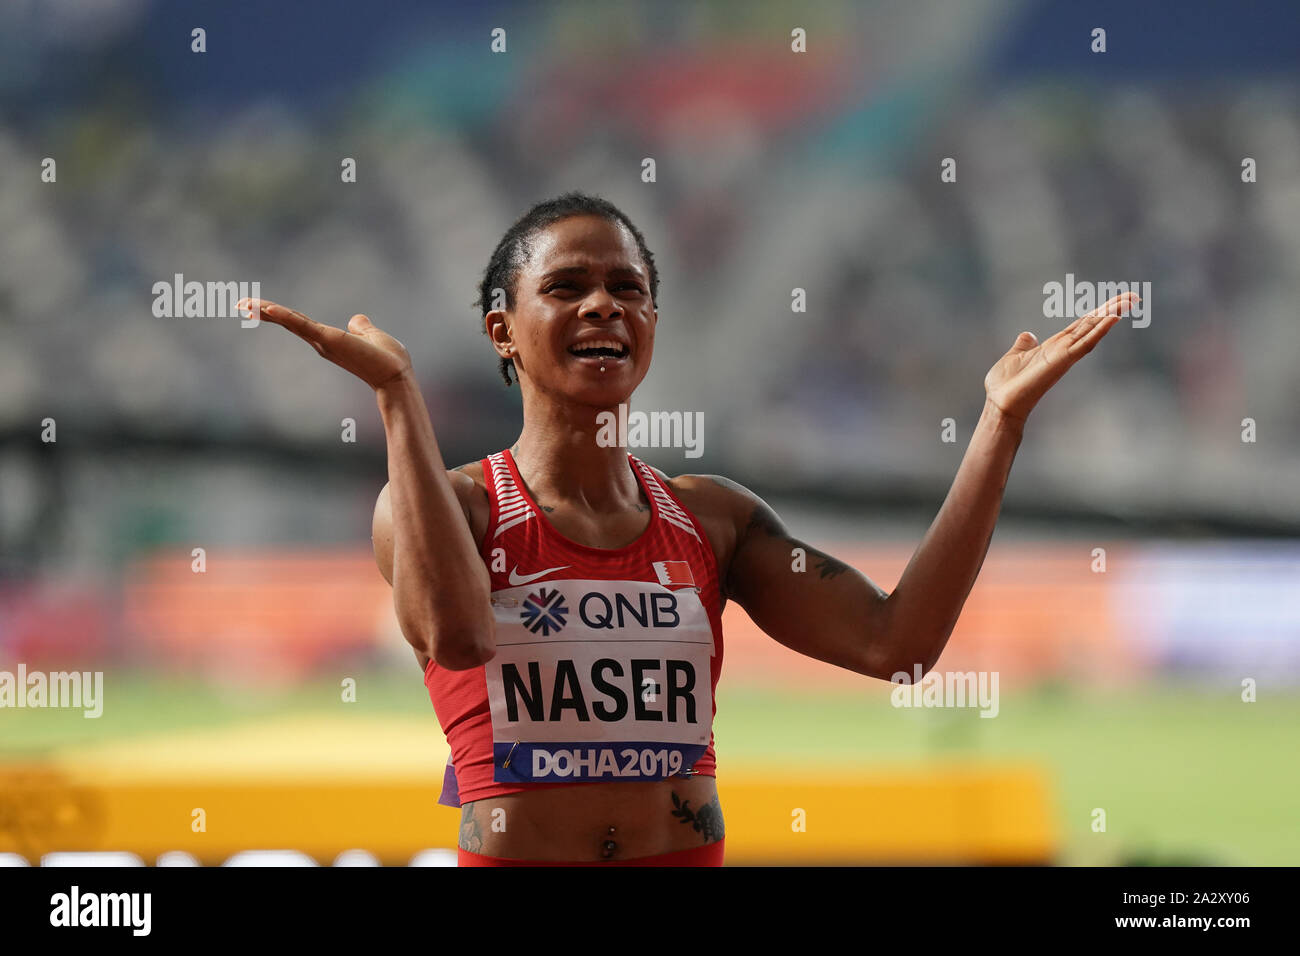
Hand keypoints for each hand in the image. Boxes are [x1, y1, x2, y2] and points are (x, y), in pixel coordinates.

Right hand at [236, 297, 412, 391]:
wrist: (397, 376)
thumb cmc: (387, 360)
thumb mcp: (372, 336)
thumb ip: (361, 328)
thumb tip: (357, 320)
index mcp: (328, 339)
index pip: (299, 323)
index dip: (280, 314)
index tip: (260, 307)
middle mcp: (320, 342)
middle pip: (288, 322)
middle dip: (264, 312)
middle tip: (239, 304)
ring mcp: (323, 342)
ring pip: (291, 322)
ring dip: (267, 311)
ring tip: (244, 304)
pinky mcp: (329, 340)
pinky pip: (303, 325)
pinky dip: (286, 316)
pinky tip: (268, 308)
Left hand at [984, 291, 1137, 424]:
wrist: (1001, 404)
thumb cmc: (1005, 385)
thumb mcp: (1014, 356)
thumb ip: (1024, 345)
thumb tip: (1028, 335)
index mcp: (1054, 346)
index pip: (1081, 326)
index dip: (1096, 313)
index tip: (1113, 302)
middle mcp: (1063, 349)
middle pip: (1092, 325)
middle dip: (1111, 310)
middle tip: (1132, 296)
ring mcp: (1065, 355)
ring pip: (1093, 331)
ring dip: (1111, 315)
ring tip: (1129, 301)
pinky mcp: (1063, 360)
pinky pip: (1086, 343)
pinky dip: (1100, 330)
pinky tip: (1113, 317)